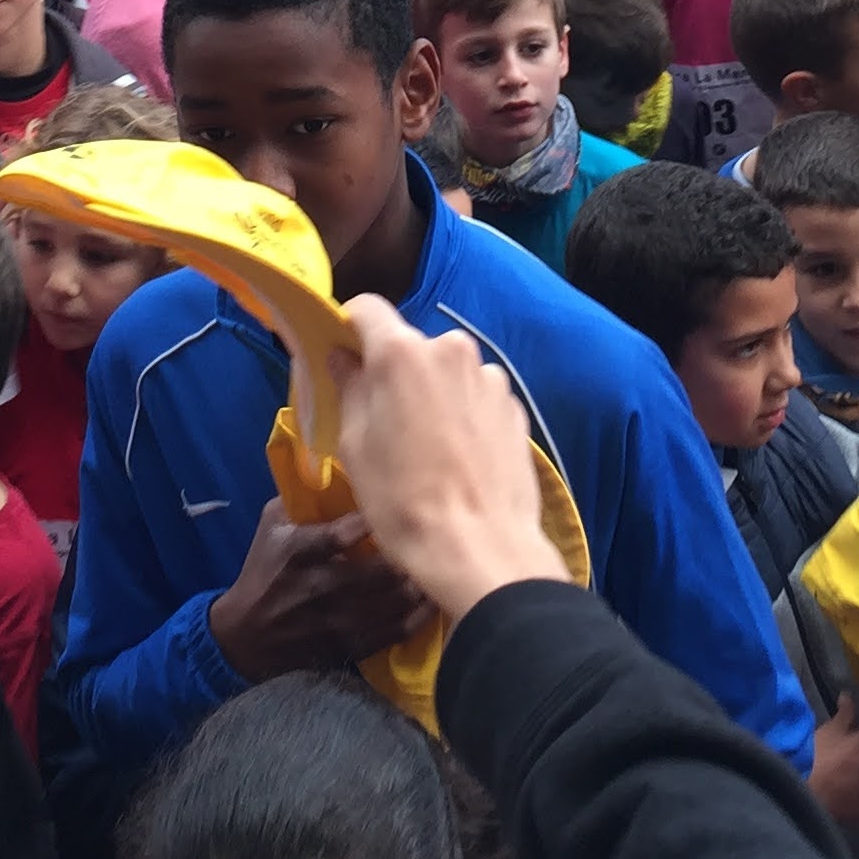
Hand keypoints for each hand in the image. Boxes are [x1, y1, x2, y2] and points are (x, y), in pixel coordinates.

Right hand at [204, 499, 430, 681]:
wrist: (246, 635)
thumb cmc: (264, 569)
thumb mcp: (272, 526)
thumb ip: (302, 500)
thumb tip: (341, 469)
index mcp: (297, 552)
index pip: (336, 536)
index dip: (369, 523)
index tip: (396, 504)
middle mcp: (317, 587)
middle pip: (372, 574)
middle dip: (406, 558)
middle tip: (434, 539)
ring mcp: (334, 622)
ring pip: (387, 606)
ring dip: (418, 588)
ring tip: (441, 567)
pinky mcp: (346, 646)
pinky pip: (390, 635)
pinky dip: (416, 620)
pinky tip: (432, 603)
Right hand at [328, 295, 569, 623]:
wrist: (482, 549)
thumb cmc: (402, 500)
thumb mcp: (355, 446)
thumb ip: (349, 387)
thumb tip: (344, 357)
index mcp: (402, 353)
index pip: (366, 309)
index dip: (348, 328)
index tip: (342, 359)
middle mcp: (451, 349)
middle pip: (410, 345)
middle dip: (394, 372)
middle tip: (385, 420)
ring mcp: (490, 377)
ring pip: (447, 372)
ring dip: (433, 393)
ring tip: (429, 447)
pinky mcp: (515, 407)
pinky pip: (477, 397)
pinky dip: (464, 414)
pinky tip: (460, 458)